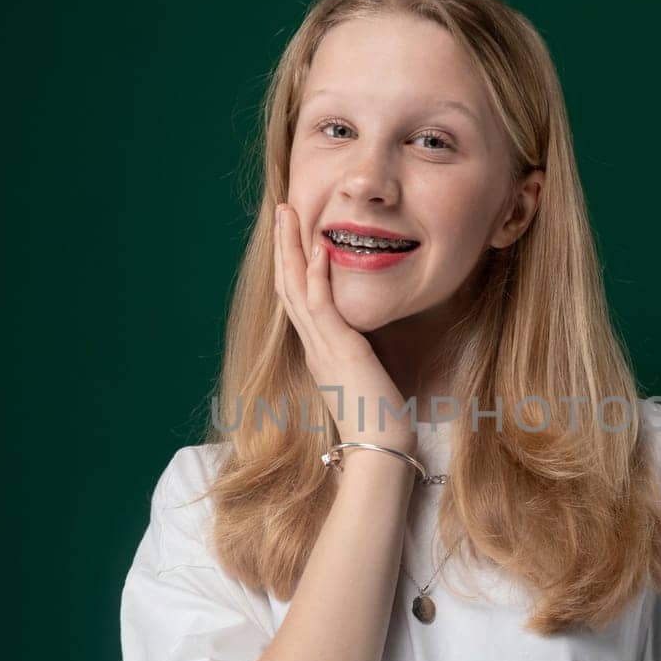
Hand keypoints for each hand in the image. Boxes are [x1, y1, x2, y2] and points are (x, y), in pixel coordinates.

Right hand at [272, 201, 416, 452]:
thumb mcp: (365, 380)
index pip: (298, 299)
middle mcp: (313, 346)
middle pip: (288, 285)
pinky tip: (320, 248)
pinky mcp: (337, 350)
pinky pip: (320, 306)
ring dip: (291, 248)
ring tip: (288, 214)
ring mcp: (321, 347)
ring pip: (296, 288)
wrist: (378, 450)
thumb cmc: (379, 421)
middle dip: (284, 245)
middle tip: (281, 210)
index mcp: (318, 351)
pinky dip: (318, 276)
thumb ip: (359, 358)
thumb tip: (365, 347)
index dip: (292, 264)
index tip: (292, 234)